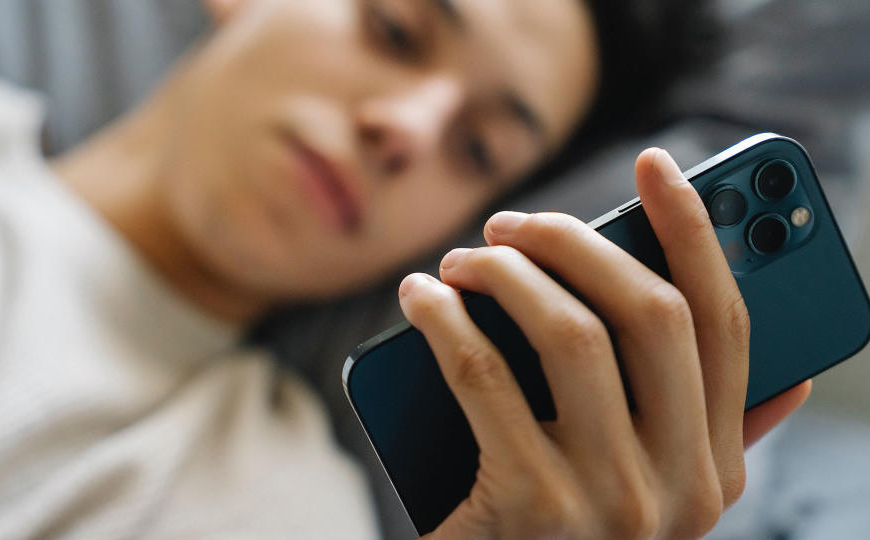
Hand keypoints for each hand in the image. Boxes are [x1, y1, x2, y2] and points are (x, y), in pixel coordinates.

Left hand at [398, 148, 810, 538]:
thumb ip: (712, 441)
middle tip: (511, 224)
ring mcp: (611, 498)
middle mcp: (682, 485)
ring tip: (462, 260)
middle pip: (649, 313)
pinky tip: (421, 297)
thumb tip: (786, 382)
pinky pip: (480, 373)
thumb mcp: (651, 495)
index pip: (725, 323)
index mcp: (716, 468)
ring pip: (567, 331)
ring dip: (504, 273)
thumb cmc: (558, 534)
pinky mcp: (531, 505)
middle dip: (574, 243)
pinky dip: (443, 318)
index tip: (657, 163)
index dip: (696, 232)